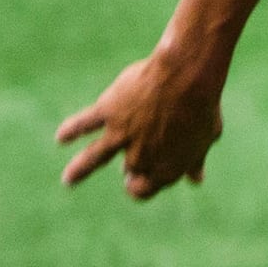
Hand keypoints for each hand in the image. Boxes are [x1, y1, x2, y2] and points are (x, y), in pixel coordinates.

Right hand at [54, 43, 227, 198]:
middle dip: (129, 168)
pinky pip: (84, 124)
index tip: (139, 179)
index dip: (143, 185)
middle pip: (129, 169)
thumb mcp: (206, 137)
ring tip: (67, 181)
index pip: (146, 188)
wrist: (186, 77)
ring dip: (78, 171)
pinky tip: (61, 137)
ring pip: (93, 158)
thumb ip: (195, 160)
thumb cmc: (203, 106)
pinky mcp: (108, 112)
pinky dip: (71, 130)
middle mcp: (140, 157)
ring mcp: (121, 136)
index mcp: (165, 168)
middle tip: (128, 166)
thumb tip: (196, 180)